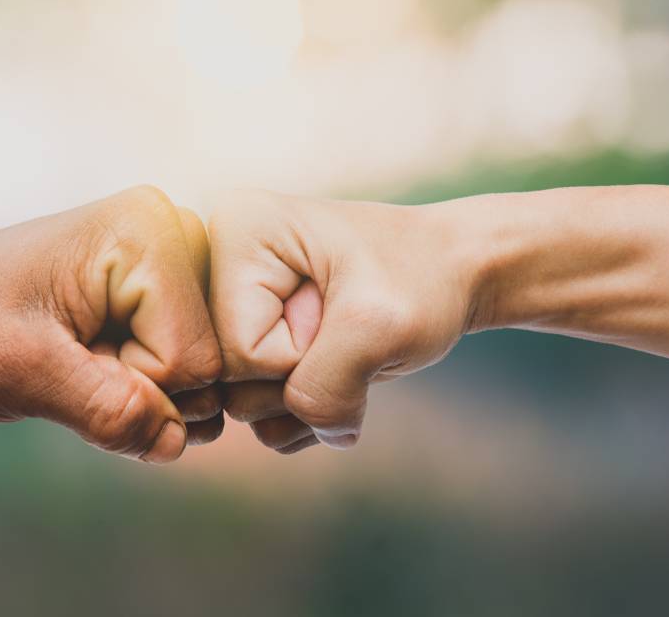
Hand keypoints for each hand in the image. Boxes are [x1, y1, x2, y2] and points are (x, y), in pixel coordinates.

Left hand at [0, 186, 222, 463]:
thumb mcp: (20, 372)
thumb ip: (102, 409)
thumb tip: (177, 442)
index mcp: (150, 234)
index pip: (192, 361)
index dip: (131, 386)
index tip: (69, 358)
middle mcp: (179, 234)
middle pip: (209, 366)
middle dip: (142, 389)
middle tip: (74, 358)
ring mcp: (179, 259)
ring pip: (203, 373)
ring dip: (143, 389)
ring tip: (84, 354)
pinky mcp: (170, 285)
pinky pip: (189, 365)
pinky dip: (145, 380)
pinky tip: (99, 353)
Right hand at [208, 191, 476, 452]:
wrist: (451, 273)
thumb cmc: (421, 279)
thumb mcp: (380, 327)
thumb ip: (327, 389)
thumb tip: (300, 438)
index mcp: (236, 231)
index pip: (237, 349)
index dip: (299, 355)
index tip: (339, 312)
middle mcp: (217, 263)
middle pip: (230, 380)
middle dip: (302, 377)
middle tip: (345, 332)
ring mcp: (231, 305)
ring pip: (241, 404)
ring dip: (308, 400)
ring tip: (347, 350)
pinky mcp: (250, 337)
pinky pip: (258, 414)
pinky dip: (308, 412)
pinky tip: (340, 370)